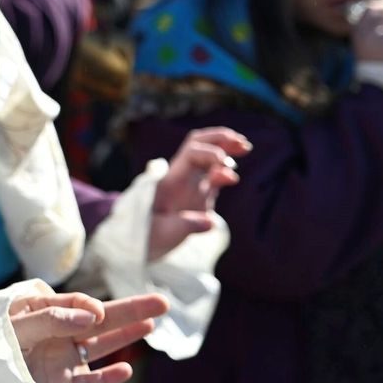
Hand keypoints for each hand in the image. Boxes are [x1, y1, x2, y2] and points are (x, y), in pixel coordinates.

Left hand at [11, 291, 167, 382]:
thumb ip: (50, 318)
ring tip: (151, 322)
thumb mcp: (13, 324)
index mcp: (46, 311)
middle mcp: (61, 333)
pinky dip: (107, 378)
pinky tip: (124, 370)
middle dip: (131, 310)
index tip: (95, 314)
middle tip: (162, 302)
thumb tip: (91, 314)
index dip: (90, 306)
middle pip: (102, 320)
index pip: (78, 304)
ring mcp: (64, 359)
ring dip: (126, 336)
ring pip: (102, 346)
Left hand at [149, 127, 250, 258]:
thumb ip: (186, 226)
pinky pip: (211, 177)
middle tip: (241, 141)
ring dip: (225, 148)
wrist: (137, 244)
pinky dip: (224, 172)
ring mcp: (190, 185)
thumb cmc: (146, 237)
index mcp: (172, 180)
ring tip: (244, 147)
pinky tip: (232, 177)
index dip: (210, 153)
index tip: (224, 163)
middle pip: (198, 145)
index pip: (191, 154)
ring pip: (207, 157)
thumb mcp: (163, 234)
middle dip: (219, 138)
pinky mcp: (197, 196)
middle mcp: (181, 177)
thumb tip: (211, 222)